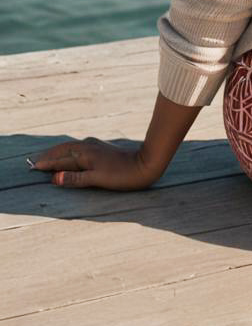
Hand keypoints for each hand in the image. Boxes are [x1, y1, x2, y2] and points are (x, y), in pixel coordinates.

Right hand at [26, 137, 161, 190]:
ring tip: (49, 158)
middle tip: (35, 161)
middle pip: (63, 150)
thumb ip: (75, 178)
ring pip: (72, 148)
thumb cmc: (121, 174)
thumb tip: (54, 178)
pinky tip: (72, 155)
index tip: (32, 167)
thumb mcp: (97, 179)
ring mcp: (95, 146)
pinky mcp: (101, 149)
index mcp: (84, 154)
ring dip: (59, 153)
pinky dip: (70, 152)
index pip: (59, 159)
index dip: (46, 163)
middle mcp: (88, 147)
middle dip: (49, 155)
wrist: (145, 164)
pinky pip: (79, 149)